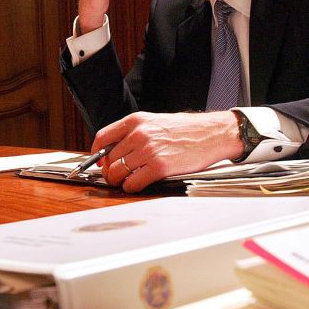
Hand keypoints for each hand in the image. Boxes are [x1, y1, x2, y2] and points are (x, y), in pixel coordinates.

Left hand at [91, 111, 243, 192]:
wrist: (211, 133)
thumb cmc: (186, 130)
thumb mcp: (155, 122)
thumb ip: (134, 133)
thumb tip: (115, 150)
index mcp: (136, 121)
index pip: (102, 137)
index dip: (97, 154)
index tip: (99, 161)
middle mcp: (139, 134)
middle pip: (109, 159)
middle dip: (110, 171)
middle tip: (117, 176)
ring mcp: (148, 151)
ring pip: (117, 172)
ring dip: (119, 181)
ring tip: (127, 181)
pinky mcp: (159, 167)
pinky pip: (133, 183)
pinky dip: (131, 188)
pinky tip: (138, 185)